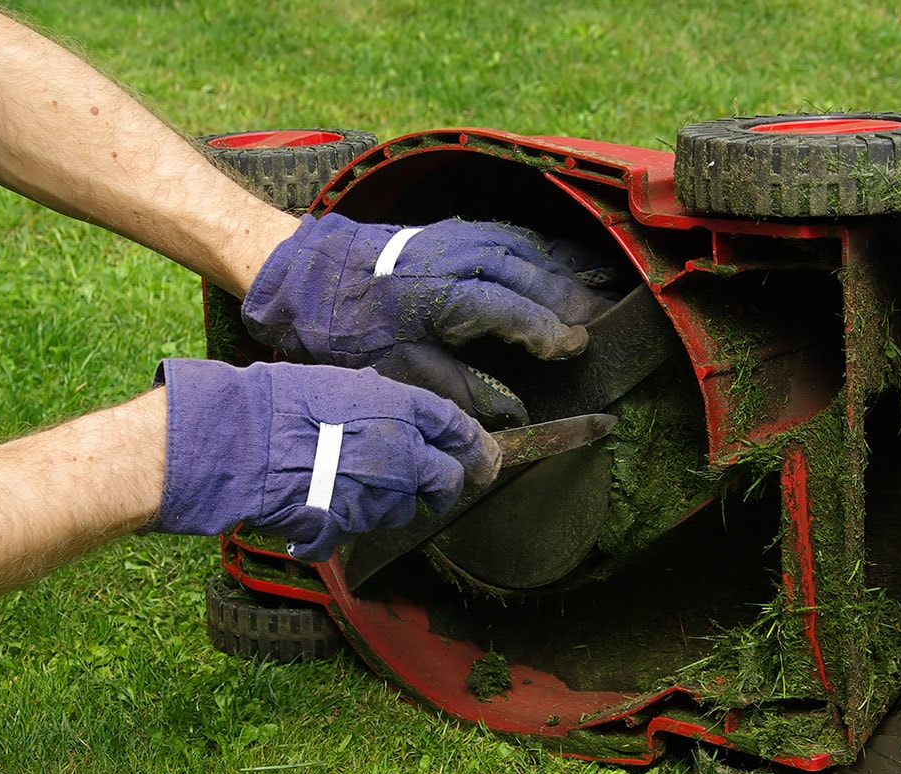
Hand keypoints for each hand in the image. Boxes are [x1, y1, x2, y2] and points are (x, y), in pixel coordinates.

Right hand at [151, 359, 499, 559]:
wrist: (244, 440)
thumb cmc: (285, 401)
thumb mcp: (342, 382)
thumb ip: (379, 399)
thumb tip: (391, 404)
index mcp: (405, 411)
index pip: (459, 430)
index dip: (474, 445)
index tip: (480, 455)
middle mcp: (404, 455)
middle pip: (448, 480)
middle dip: (447, 485)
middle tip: (437, 488)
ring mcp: (380, 496)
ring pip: (405, 509)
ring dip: (391, 502)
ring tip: (353, 485)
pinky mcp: (352, 527)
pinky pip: (361, 529)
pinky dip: (349, 522)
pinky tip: (325, 509)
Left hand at [240, 213, 612, 425]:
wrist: (300, 273)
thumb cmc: (343, 328)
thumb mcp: (396, 371)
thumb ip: (459, 390)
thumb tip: (507, 416)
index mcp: (444, 296)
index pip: (515, 311)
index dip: (549, 330)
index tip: (574, 347)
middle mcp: (455, 259)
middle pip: (529, 273)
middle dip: (569, 297)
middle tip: (600, 319)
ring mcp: (452, 238)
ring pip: (522, 248)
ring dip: (558, 268)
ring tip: (590, 287)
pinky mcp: (446, 230)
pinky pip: (504, 233)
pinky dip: (534, 246)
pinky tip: (549, 258)